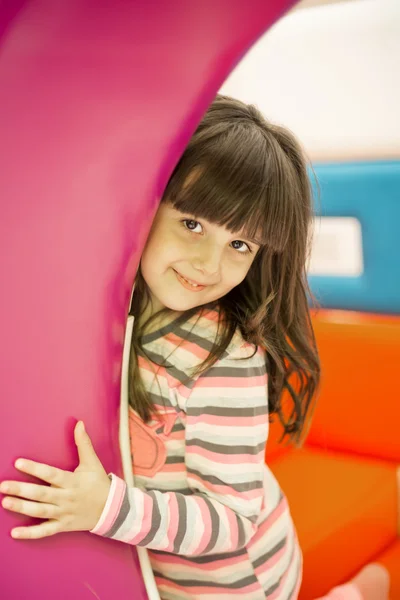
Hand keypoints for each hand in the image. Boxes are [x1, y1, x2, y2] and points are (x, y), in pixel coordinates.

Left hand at [0, 421, 110, 539]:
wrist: (112, 509)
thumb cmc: (99, 483)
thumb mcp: (93, 462)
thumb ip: (83, 443)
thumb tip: (79, 423)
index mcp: (73, 481)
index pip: (51, 474)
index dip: (35, 469)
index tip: (18, 462)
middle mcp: (67, 498)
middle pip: (42, 494)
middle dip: (22, 490)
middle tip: (3, 486)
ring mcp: (64, 514)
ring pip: (41, 512)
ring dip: (22, 508)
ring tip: (6, 502)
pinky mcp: (63, 526)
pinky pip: (45, 531)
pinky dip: (30, 534)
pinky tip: (15, 533)